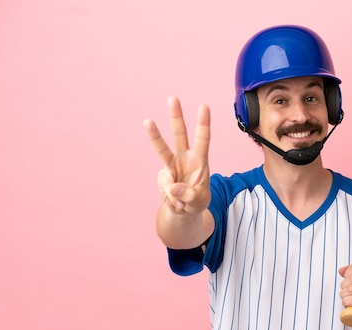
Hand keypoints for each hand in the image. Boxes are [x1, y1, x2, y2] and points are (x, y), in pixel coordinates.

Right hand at [144, 97, 210, 213]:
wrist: (184, 210)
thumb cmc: (196, 201)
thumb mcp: (199, 201)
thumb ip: (188, 195)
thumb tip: (173, 188)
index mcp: (200, 160)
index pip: (203, 140)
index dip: (203, 124)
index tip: (204, 106)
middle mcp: (184, 158)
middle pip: (179, 135)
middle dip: (176, 116)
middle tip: (173, 98)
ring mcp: (171, 165)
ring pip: (161, 148)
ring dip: (155, 135)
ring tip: (147, 121)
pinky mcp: (162, 176)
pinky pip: (164, 187)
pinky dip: (171, 198)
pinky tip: (178, 204)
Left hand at [339, 264, 351, 325]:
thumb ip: (349, 274)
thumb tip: (341, 270)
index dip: (346, 274)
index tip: (347, 281)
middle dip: (343, 286)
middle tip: (345, 292)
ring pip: (351, 289)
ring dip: (344, 295)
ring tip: (346, 298)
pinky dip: (347, 302)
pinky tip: (348, 304)